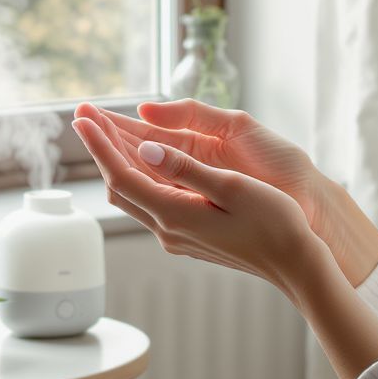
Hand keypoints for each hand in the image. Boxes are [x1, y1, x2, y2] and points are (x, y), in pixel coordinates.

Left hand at [70, 113, 325, 294]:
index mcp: (175, 214)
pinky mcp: (186, 236)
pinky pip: (149, 201)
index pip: (121, 174)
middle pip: (118, 184)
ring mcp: (176, 236)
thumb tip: (144, 149)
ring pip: (132, 194)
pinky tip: (141, 158)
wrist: (295, 264)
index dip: (99, 143)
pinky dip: (138, 175)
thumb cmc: (275, 223)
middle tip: (87, 114)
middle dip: (101, 148)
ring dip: (117, 160)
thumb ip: (185, 168)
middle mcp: (167, 229)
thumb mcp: (232, 187)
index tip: (82, 116)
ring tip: (105, 129)